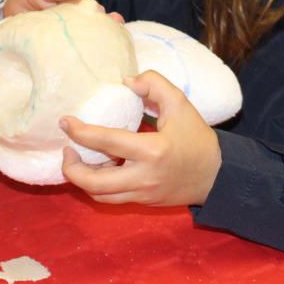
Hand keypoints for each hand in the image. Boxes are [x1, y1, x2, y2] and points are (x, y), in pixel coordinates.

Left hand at [60, 71, 220, 205]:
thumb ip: (155, 85)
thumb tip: (126, 81)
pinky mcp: (142, 202)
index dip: (81, 132)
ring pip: (99, 195)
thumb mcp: (181, 105)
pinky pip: (112, 198)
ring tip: (82, 159)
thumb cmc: (197, 139)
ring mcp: (142, 193)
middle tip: (67, 150)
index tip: (66, 122)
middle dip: (71, 168)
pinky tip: (102, 168)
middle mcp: (143, 177)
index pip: (107, 142)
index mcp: (152, 150)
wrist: (217, 176)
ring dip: (83, 179)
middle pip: (94, 182)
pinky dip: (99, 185)